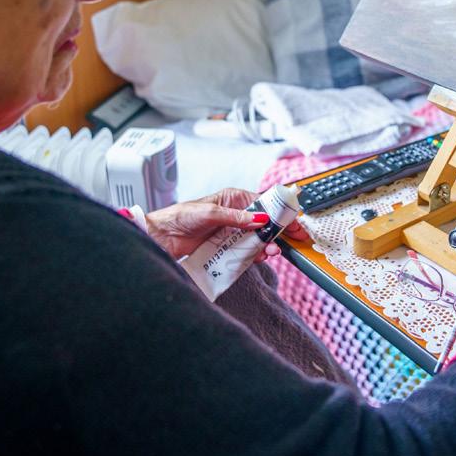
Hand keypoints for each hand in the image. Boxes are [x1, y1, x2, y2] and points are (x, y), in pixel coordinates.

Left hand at [143, 187, 309, 260]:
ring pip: (258, 239)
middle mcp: (236, 215)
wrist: (161, 237)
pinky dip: (255, 255)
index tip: (293, 221)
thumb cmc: (180, 217)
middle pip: (265, 223)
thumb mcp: (210, 213)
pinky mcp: (226, 248)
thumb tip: (259, 219)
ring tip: (271, 252)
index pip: (264, 203)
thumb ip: (236, 217)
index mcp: (234, 199)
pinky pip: (246, 252)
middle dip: (278, 232)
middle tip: (291, 240)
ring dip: (267, 245)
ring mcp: (232, 233)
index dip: (281, 212)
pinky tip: (260, 257)